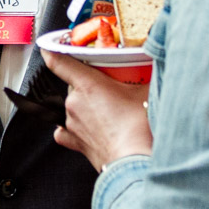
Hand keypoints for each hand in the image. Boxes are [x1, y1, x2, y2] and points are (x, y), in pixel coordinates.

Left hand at [39, 50, 153, 171]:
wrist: (134, 163)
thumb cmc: (139, 130)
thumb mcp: (149, 92)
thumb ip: (150, 74)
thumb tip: (158, 63)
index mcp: (88, 86)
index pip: (60, 62)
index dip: (54, 51)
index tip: (50, 46)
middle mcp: (74, 103)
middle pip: (75, 84)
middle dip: (90, 83)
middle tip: (111, 86)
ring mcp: (72, 124)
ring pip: (73, 106)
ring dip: (87, 104)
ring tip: (109, 109)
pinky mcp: (75, 142)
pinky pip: (67, 129)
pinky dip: (75, 126)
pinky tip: (88, 126)